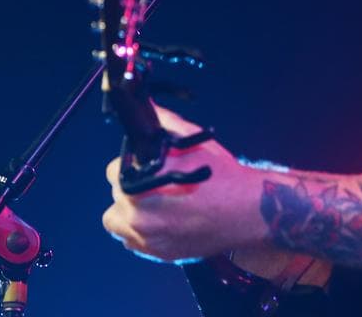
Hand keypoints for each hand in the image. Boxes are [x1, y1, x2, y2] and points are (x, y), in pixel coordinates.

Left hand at [102, 104, 268, 262]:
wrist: (247, 210)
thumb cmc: (221, 174)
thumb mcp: (191, 140)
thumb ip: (164, 123)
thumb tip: (146, 107)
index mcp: (141, 183)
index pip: (114, 170)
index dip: (132, 164)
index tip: (147, 166)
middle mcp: (138, 214)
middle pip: (116, 197)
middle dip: (132, 188)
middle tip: (156, 185)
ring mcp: (147, 239)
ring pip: (118, 223)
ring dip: (130, 213)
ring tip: (155, 205)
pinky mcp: (158, 254)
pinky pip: (134, 242)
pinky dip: (143, 233)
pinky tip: (164, 221)